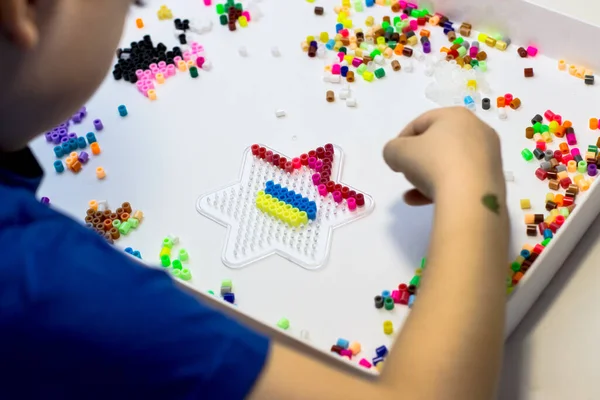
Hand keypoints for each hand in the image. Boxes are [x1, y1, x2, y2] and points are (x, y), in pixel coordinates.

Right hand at [383, 107, 503, 204]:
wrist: (470, 196)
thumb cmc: (433, 163)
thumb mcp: (398, 153)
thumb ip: (392, 150)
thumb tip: (398, 158)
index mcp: (455, 115)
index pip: (422, 122)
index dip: (402, 139)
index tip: (394, 157)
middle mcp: (477, 130)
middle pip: (439, 142)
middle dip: (419, 158)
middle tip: (406, 171)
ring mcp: (489, 155)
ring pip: (450, 162)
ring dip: (429, 175)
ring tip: (413, 191)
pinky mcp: (493, 177)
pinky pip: (462, 178)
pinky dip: (443, 186)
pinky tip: (423, 200)